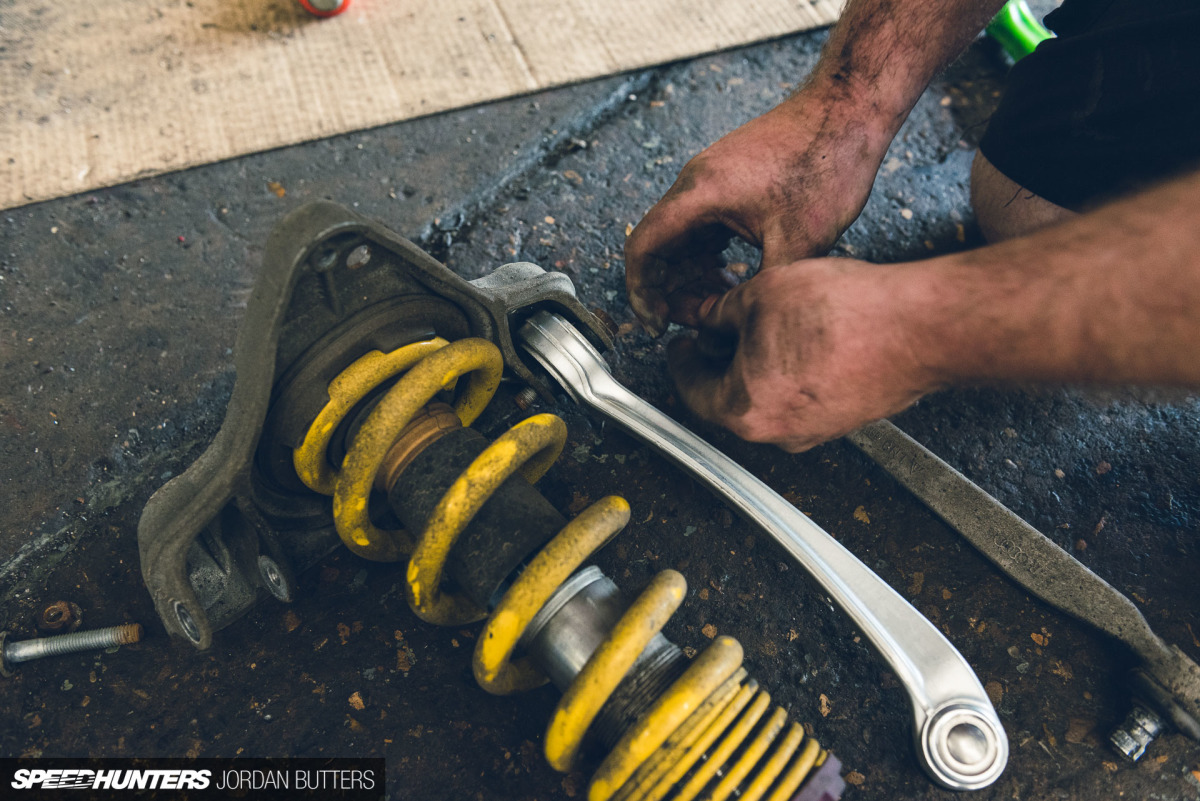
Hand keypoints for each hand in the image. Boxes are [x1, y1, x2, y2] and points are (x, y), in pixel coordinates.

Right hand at [624, 83, 892, 335]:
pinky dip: (708, 254)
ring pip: (682, 236)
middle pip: (658, 244)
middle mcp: (696, 183)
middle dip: (669, 288)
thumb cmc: (827, 164)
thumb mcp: (799, 242)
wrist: (849, 108)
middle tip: (696, 319)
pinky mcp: (731, 178)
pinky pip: (703, 224)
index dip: (641, 293)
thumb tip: (740, 323)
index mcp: (699, 194)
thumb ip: (762, 288)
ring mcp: (712, 179)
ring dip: (691, 273)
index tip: (657, 323)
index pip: (642, 249)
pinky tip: (733, 275)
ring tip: (718, 301)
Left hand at [667, 258, 937, 451]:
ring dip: (757, 365)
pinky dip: (791, 371)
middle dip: (720, 361)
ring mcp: (816, 431)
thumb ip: (720, 314)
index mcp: (743, 409)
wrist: (919, 328)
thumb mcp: (759, 295)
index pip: (692, 390)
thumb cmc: (841, 313)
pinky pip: (803, 397)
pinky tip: (802, 336)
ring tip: (764, 324)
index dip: (680, 361)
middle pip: (729, 399)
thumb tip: (709, 319)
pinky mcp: (846, 419)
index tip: (678, 347)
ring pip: (768, 398)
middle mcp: (777, 432)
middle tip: (717, 330)